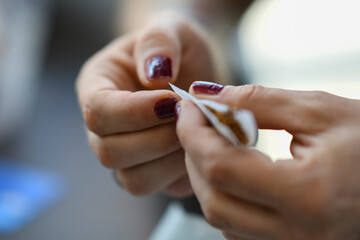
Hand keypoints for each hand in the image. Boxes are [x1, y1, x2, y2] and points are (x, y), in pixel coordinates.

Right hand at [76, 11, 219, 196]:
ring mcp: (126, 153)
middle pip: (109, 152)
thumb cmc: (177, 47)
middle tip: (188, 116)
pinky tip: (199, 144)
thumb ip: (159, 40)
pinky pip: (161, 188)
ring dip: (170, 159)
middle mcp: (105, 128)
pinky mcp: (151, 171)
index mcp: (96, 88)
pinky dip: (183, 172)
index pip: (97, 111)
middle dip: (156, 138)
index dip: (134, 112)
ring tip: (195, 130)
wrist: (193, 69)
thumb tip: (155, 75)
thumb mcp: (170, 28)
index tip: (172, 100)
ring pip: (134, 179)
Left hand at [177, 82, 359, 238]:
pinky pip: (237, 227)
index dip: (194, 134)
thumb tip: (210, 96)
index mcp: (309, 197)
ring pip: (220, 217)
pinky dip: (224, 195)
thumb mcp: (321, 112)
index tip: (188, 109)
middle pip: (212, 199)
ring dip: (206, 176)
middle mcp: (298, 236)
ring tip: (215, 142)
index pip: (222, 168)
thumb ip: (260, 102)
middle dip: (194, 156)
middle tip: (197, 123)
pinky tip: (233, 169)